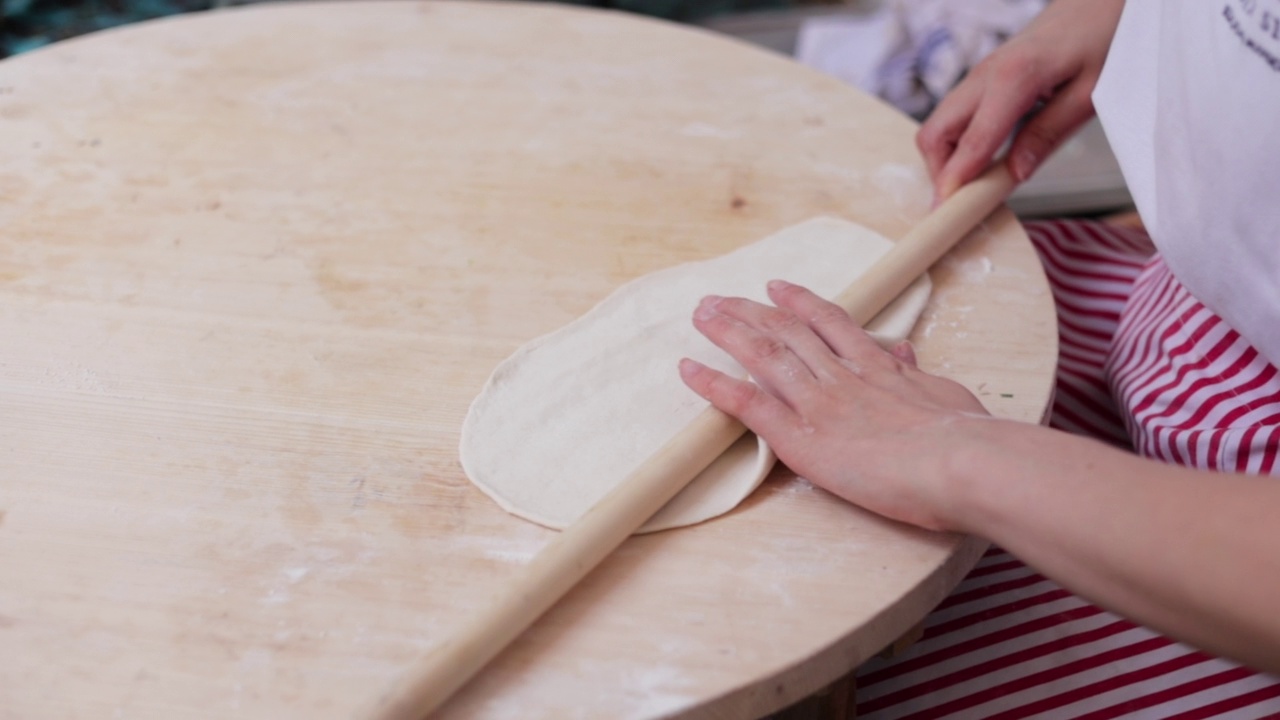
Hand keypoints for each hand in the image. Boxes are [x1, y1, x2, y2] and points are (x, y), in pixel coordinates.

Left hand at [679, 280, 989, 530]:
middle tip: (720, 297)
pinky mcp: (799, 436)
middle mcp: (842, 376)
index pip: (832, 325)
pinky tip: (688, 370)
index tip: (778, 287)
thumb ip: (919, 378)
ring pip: (762, 354)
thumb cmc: (968, 439)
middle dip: (751, 311)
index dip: (801, 303)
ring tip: (701, 313)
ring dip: (728, 331)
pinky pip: (746, 404)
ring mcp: (818, 402)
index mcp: (879, 368)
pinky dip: (714, 385)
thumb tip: (906, 354)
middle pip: (787, 331)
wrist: (961, 462)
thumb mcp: (947, 396)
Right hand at [917, 0, 1124, 198]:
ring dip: (946, 160)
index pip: (970, 142)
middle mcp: (985, 75)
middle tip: (962, 203)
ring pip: (938, 125)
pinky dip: (956, 144)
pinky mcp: (982, 78)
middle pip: (934, 134)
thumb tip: (1015, 174)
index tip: (946, 214)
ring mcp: (979, 75)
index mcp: (1013, 78)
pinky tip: (981, 160)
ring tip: (975, 185)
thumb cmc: (1105, 37)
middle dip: (940, 173)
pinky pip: (954, 116)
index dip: (955, 182)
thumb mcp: (1090, 93)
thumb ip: (1049, 133)